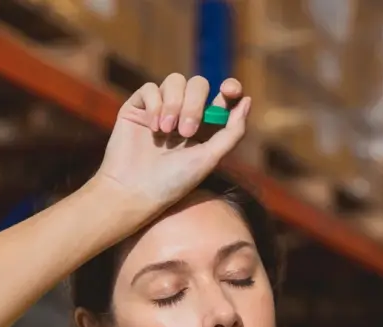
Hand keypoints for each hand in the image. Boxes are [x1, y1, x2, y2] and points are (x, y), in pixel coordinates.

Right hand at [95, 74, 250, 210]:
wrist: (135, 190)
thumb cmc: (174, 181)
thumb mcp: (210, 158)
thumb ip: (232, 132)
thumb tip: (247, 101)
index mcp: (205, 127)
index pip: (222, 97)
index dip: (230, 88)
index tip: (230, 90)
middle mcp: (184, 114)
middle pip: (198, 85)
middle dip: (195, 104)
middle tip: (186, 132)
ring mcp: (160, 108)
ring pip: (175, 81)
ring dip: (174, 104)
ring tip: (167, 131)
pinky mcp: (138, 107)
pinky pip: (150, 88)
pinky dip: (155, 105)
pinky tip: (152, 128)